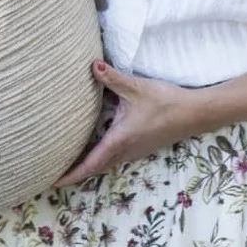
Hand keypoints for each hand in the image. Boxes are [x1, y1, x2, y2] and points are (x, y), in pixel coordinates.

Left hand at [55, 60, 202, 186]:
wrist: (194, 114)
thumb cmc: (165, 102)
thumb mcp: (136, 88)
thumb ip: (113, 78)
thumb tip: (92, 65)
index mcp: (119, 140)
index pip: (89, 163)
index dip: (70, 174)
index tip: (51, 181)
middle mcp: (125, 151)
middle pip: (94, 168)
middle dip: (73, 173)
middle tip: (51, 173)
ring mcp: (134, 151)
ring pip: (105, 163)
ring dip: (87, 166)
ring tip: (67, 164)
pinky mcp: (140, 146)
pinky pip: (114, 158)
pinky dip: (99, 159)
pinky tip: (93, 149)